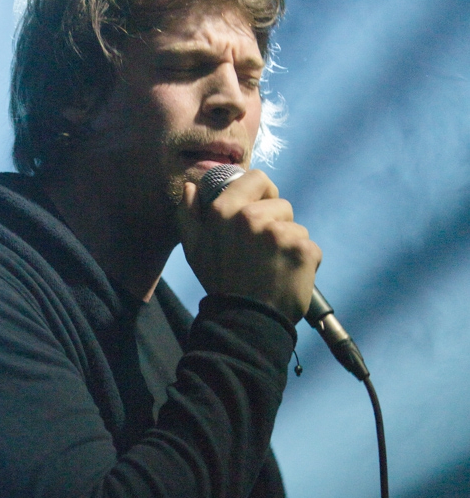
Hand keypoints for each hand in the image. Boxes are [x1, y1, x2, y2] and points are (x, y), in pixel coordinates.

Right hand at [176, 169, 321, 325]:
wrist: (247, 320)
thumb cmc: (221, 283)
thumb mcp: (194, 248)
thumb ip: (188, 214)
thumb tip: (191, 187)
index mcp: (225, 211)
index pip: (257, 178)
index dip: (262, 192)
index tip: (261, 209)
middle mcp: (252, 217)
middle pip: (281, 205)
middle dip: (276, 223)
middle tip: (263, 250)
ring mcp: (280, 233)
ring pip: (296, 227)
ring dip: (289, 243)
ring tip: (274, 266)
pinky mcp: (303, 249)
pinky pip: (309, 246)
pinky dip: (303, 261)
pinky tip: (288, 275)